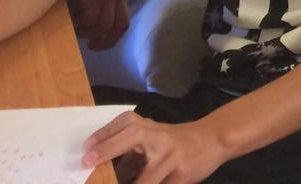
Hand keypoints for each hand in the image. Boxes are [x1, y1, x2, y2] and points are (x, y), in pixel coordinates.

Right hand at [69, 0, 130, 51]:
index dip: (115, 34)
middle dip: (107, 40)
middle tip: (93, 47)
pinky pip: (90, 19)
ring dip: (90, 34)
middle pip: (119, 25)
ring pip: (103, 25)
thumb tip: (88, 13)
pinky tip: (73, 24)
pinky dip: (81, 25)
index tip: (103, 43)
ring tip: (79, 34)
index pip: (124, 18)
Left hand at [84, 113, 227, 183]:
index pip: (126, 123)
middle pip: (134, 135)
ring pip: (145, 178)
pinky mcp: (183, 176)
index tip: (86, 149)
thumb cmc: (176, 142)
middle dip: (109, 148)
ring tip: (108, 183)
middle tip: (87, 161)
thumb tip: (103, 171)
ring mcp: (172, 157)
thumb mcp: (155, 138)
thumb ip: (132, 151)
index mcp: (151, 128)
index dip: (105, 134)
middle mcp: (161, 138)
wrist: (214, 139)